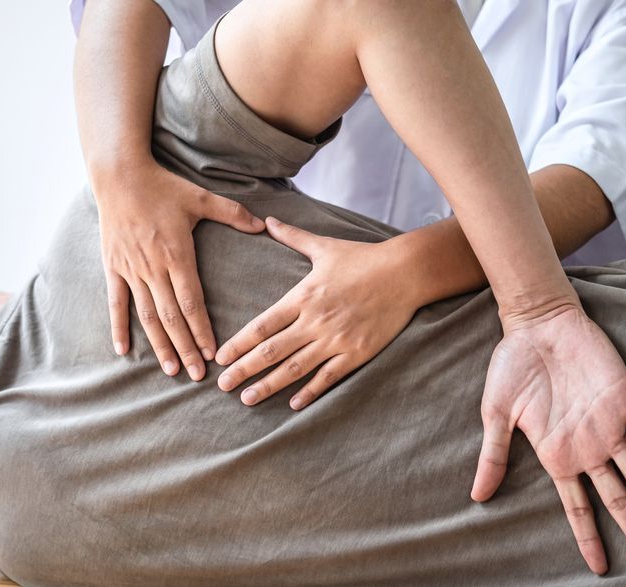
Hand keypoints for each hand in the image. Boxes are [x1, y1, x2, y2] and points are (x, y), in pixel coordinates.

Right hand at [95, 158, 264, 378]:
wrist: (119, 176)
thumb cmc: (164, 187)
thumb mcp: (201, 197)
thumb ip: (233, 213)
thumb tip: (263, 224)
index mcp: (177, 254)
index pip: (192, 302)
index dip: (201, 330)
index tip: (212, 353)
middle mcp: (153, 267)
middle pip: (170, 317)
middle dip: (185, 347)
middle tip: (197, 375)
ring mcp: (130, 270)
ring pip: (145, 316)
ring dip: (158, 345)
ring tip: (171, 369)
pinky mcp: (113, 268)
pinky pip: (116, 303)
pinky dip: (118, 328)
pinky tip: (123, 351)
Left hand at [215, 217, 418, 408]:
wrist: (406, 272)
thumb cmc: (363, 258)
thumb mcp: (324, 246)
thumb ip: (292, 237)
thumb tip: (267, 220)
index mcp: (303, 296)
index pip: (262, 325)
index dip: (239, 343)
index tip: (220, 358)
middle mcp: (315, 320)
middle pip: (272, 351)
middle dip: (244, 370)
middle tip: (222, 385)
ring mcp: (336, 339)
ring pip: (295, 368)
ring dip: (269, 385)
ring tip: (247, 399)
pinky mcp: (357, 352)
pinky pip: (329, 377)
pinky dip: (310, 392)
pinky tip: (293, 404)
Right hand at [471, 306, 625, 573]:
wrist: (537, 324)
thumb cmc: (512, 366)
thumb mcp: (495, 413)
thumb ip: (493, 454)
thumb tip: (477, 497)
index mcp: (557, 456)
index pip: (577, 507)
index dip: (589, 537)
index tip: (601, 568)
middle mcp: (587, 449)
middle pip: (617, 500)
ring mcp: (608, 427)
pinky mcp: (624, 402)